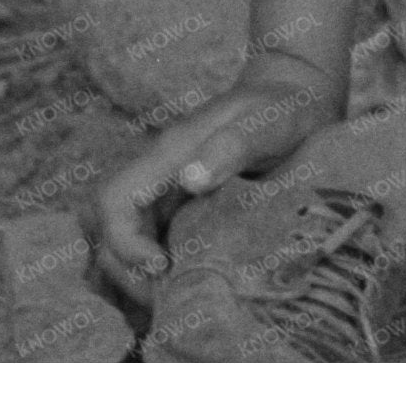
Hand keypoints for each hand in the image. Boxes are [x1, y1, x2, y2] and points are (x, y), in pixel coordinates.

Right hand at [88, 52, 346, 304]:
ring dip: (136, 278)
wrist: (295, 97)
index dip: (124, 240)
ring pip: (124, 243)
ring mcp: (168, 194)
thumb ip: (234, 144)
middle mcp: (159, 176)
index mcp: (171, 153)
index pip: (115, 200)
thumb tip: (192, 179)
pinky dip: (155, 276)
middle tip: (170, 301)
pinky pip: (152, 246)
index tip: (161, 267)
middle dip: (127, 272)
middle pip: (110, 231)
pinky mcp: (183, 211)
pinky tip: (182, 299)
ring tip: (174, 307)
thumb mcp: (268, 121)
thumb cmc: (282, 109)